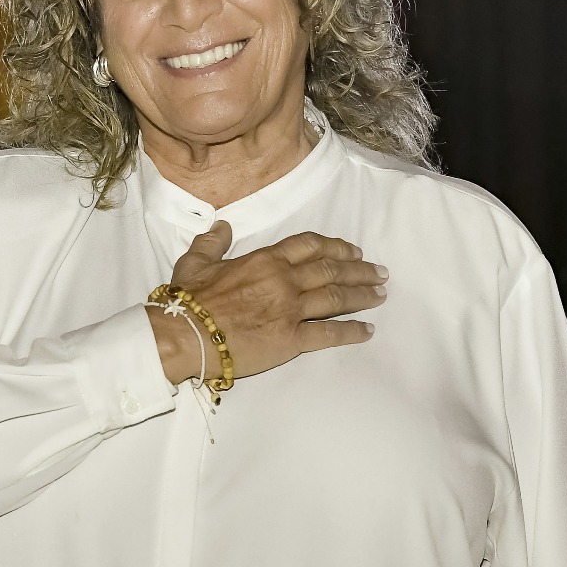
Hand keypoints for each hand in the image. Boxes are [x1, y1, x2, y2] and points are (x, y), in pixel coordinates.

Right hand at [147, 222, 387, 385]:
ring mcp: (290, 310)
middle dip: (359, 270)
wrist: (186, 333)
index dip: (335, 247)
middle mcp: (283, 280)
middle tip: (379, 272)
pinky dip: (351, 331)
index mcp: (264, 259)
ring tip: (381, 294)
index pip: (309, 246)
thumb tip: (223, 226)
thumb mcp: (195, 261)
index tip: (353, 250)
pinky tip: (368, 330)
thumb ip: (212, 242)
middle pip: (331, 270)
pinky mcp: (291, 339)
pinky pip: (328, 333)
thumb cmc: (189, 298)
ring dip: (362, 295)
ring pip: (336, 298)